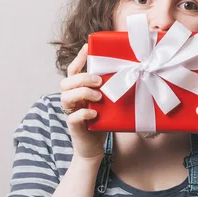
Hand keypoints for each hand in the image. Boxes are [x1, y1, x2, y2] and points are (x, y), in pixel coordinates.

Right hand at [60, 44, 106, 161]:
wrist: (94, 149)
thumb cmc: (102, 123)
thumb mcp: (107, 102)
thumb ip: (111, 89)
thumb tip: (132, 72)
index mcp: (78, 91)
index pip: (73, 70)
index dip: (78, 58)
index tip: (87, 47)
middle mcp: (71, 100)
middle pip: (66, 81)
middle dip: (83, 78)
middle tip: (99, 81)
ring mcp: (71, 113)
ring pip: (66, 96)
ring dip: (82, 93)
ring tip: (99, 97)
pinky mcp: (73, 127)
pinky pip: (73, 117)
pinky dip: (83, 113)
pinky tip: (94, 114)